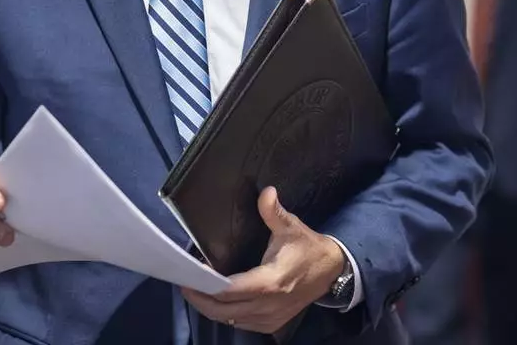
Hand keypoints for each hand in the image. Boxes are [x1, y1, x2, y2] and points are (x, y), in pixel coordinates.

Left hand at [182, 187, 344, 333]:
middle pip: (223, 310)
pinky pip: (242, 324)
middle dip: (200, 299)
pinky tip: (217, 302)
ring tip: (196, 291)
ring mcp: (270, 318)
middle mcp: (268, 306)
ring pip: (230, 320)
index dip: (205, 286)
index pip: (229, 291)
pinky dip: (226, 315)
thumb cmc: (308, 249)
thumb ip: (274, 212)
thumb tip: (266, 192)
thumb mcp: (292, 227)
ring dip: (211, 308)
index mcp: (269, 283)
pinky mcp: (272, 324)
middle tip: (184, 284)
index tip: (188, 276)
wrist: (332, 272)